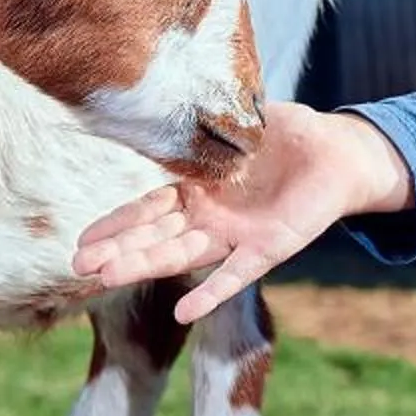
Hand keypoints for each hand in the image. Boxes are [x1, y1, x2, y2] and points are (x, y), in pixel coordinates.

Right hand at [73, 105, 413, 323]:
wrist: (338, 154)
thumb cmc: (289, 135)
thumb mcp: (243, 121)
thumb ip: (209, 120)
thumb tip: (173, 102)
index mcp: (197, 188)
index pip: (147, 207)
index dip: (116, 223)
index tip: (82, 240)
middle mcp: (209, 217)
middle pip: (155, 236)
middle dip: (117, 250)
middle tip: (78, 266)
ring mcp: (235, 236)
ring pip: (181, 254)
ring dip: (145, 266)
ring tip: (106, 278)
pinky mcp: (267, 249)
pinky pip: (235, 275)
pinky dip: (210, 294)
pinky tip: (183, 314)